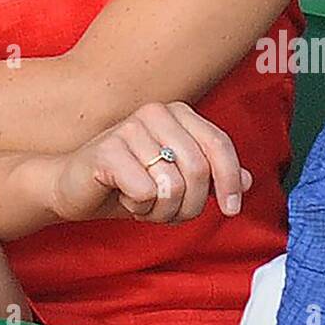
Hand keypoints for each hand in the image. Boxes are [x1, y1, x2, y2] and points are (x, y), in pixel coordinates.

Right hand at [49, 101, 251, 224]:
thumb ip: (212, 176)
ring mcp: (129, 128)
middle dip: (190, 206)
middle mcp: (155, 112)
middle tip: (170, 212)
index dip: (231, 181)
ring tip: (145, 204)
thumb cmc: (130, 182)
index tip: (232, 210)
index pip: (219, 144)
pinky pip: (146, 192)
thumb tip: (249, 181)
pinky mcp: (107, 150)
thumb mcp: (178, 181)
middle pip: (199, 170)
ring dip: (162, 210)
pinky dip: (139, 208)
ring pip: (174, 186)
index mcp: (177, 112)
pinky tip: (125, 198)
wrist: (76, 188)